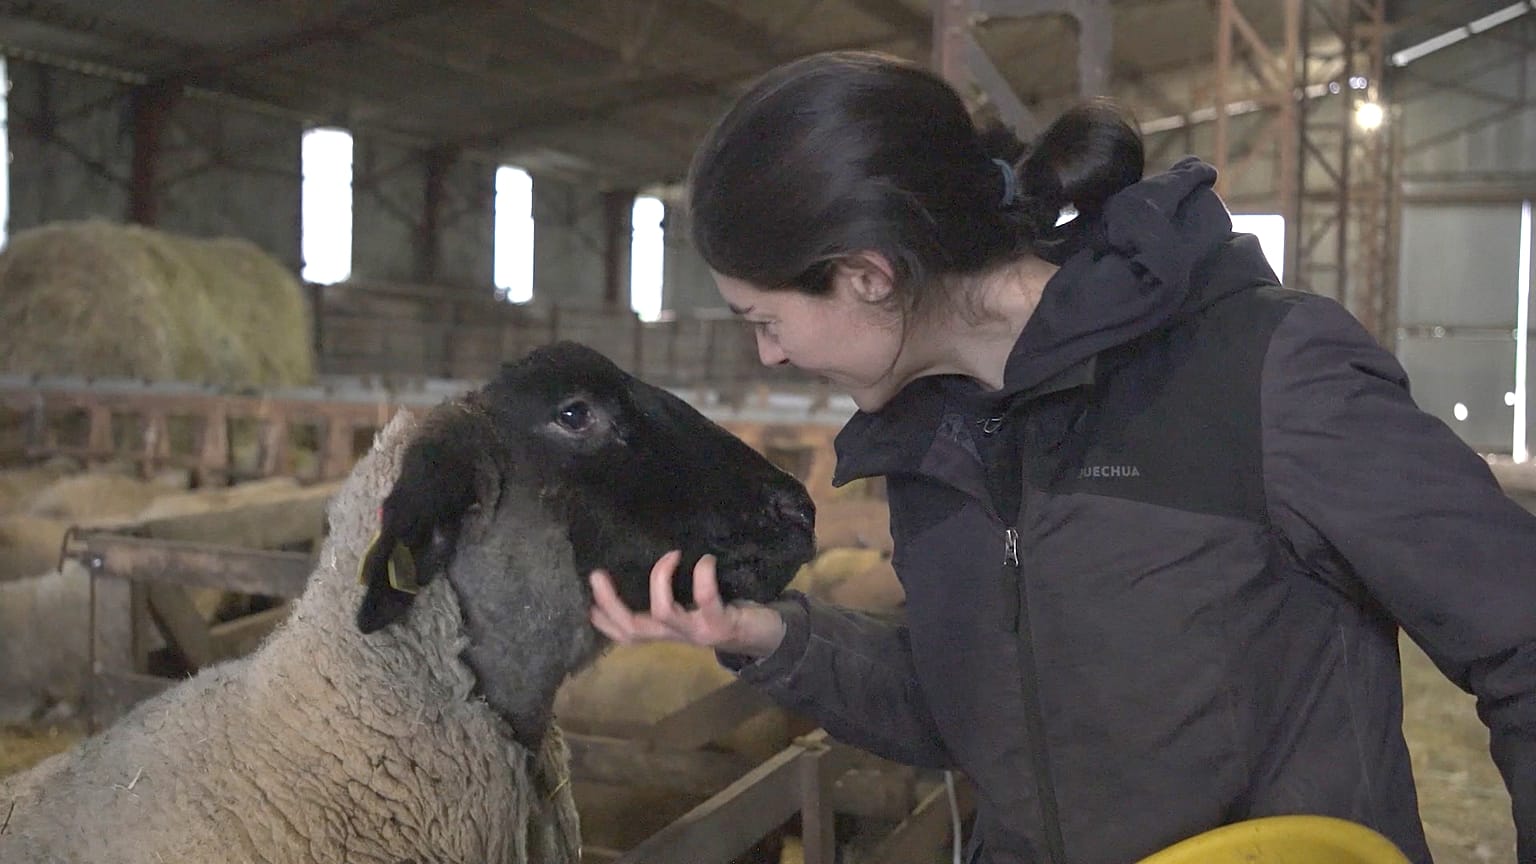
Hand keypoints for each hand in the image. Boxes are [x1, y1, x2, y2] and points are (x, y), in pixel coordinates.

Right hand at [589, 550, 786, 656]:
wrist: (765, 637)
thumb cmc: (724, 613)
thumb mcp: (692, 607)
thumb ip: (671, 594)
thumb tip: (645, 558)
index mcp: (665, 632)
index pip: (624, 633)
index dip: (601, 619)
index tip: (583, 596)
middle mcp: (675, 636)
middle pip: (632, 629)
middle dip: (611, 603)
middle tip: (597, 574)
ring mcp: (697, 632)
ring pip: (663, 614)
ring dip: (660, 580)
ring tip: (670, 555)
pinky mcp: (720, 625)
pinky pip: (706, 601)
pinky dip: (702, 579)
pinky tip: (705, 561)